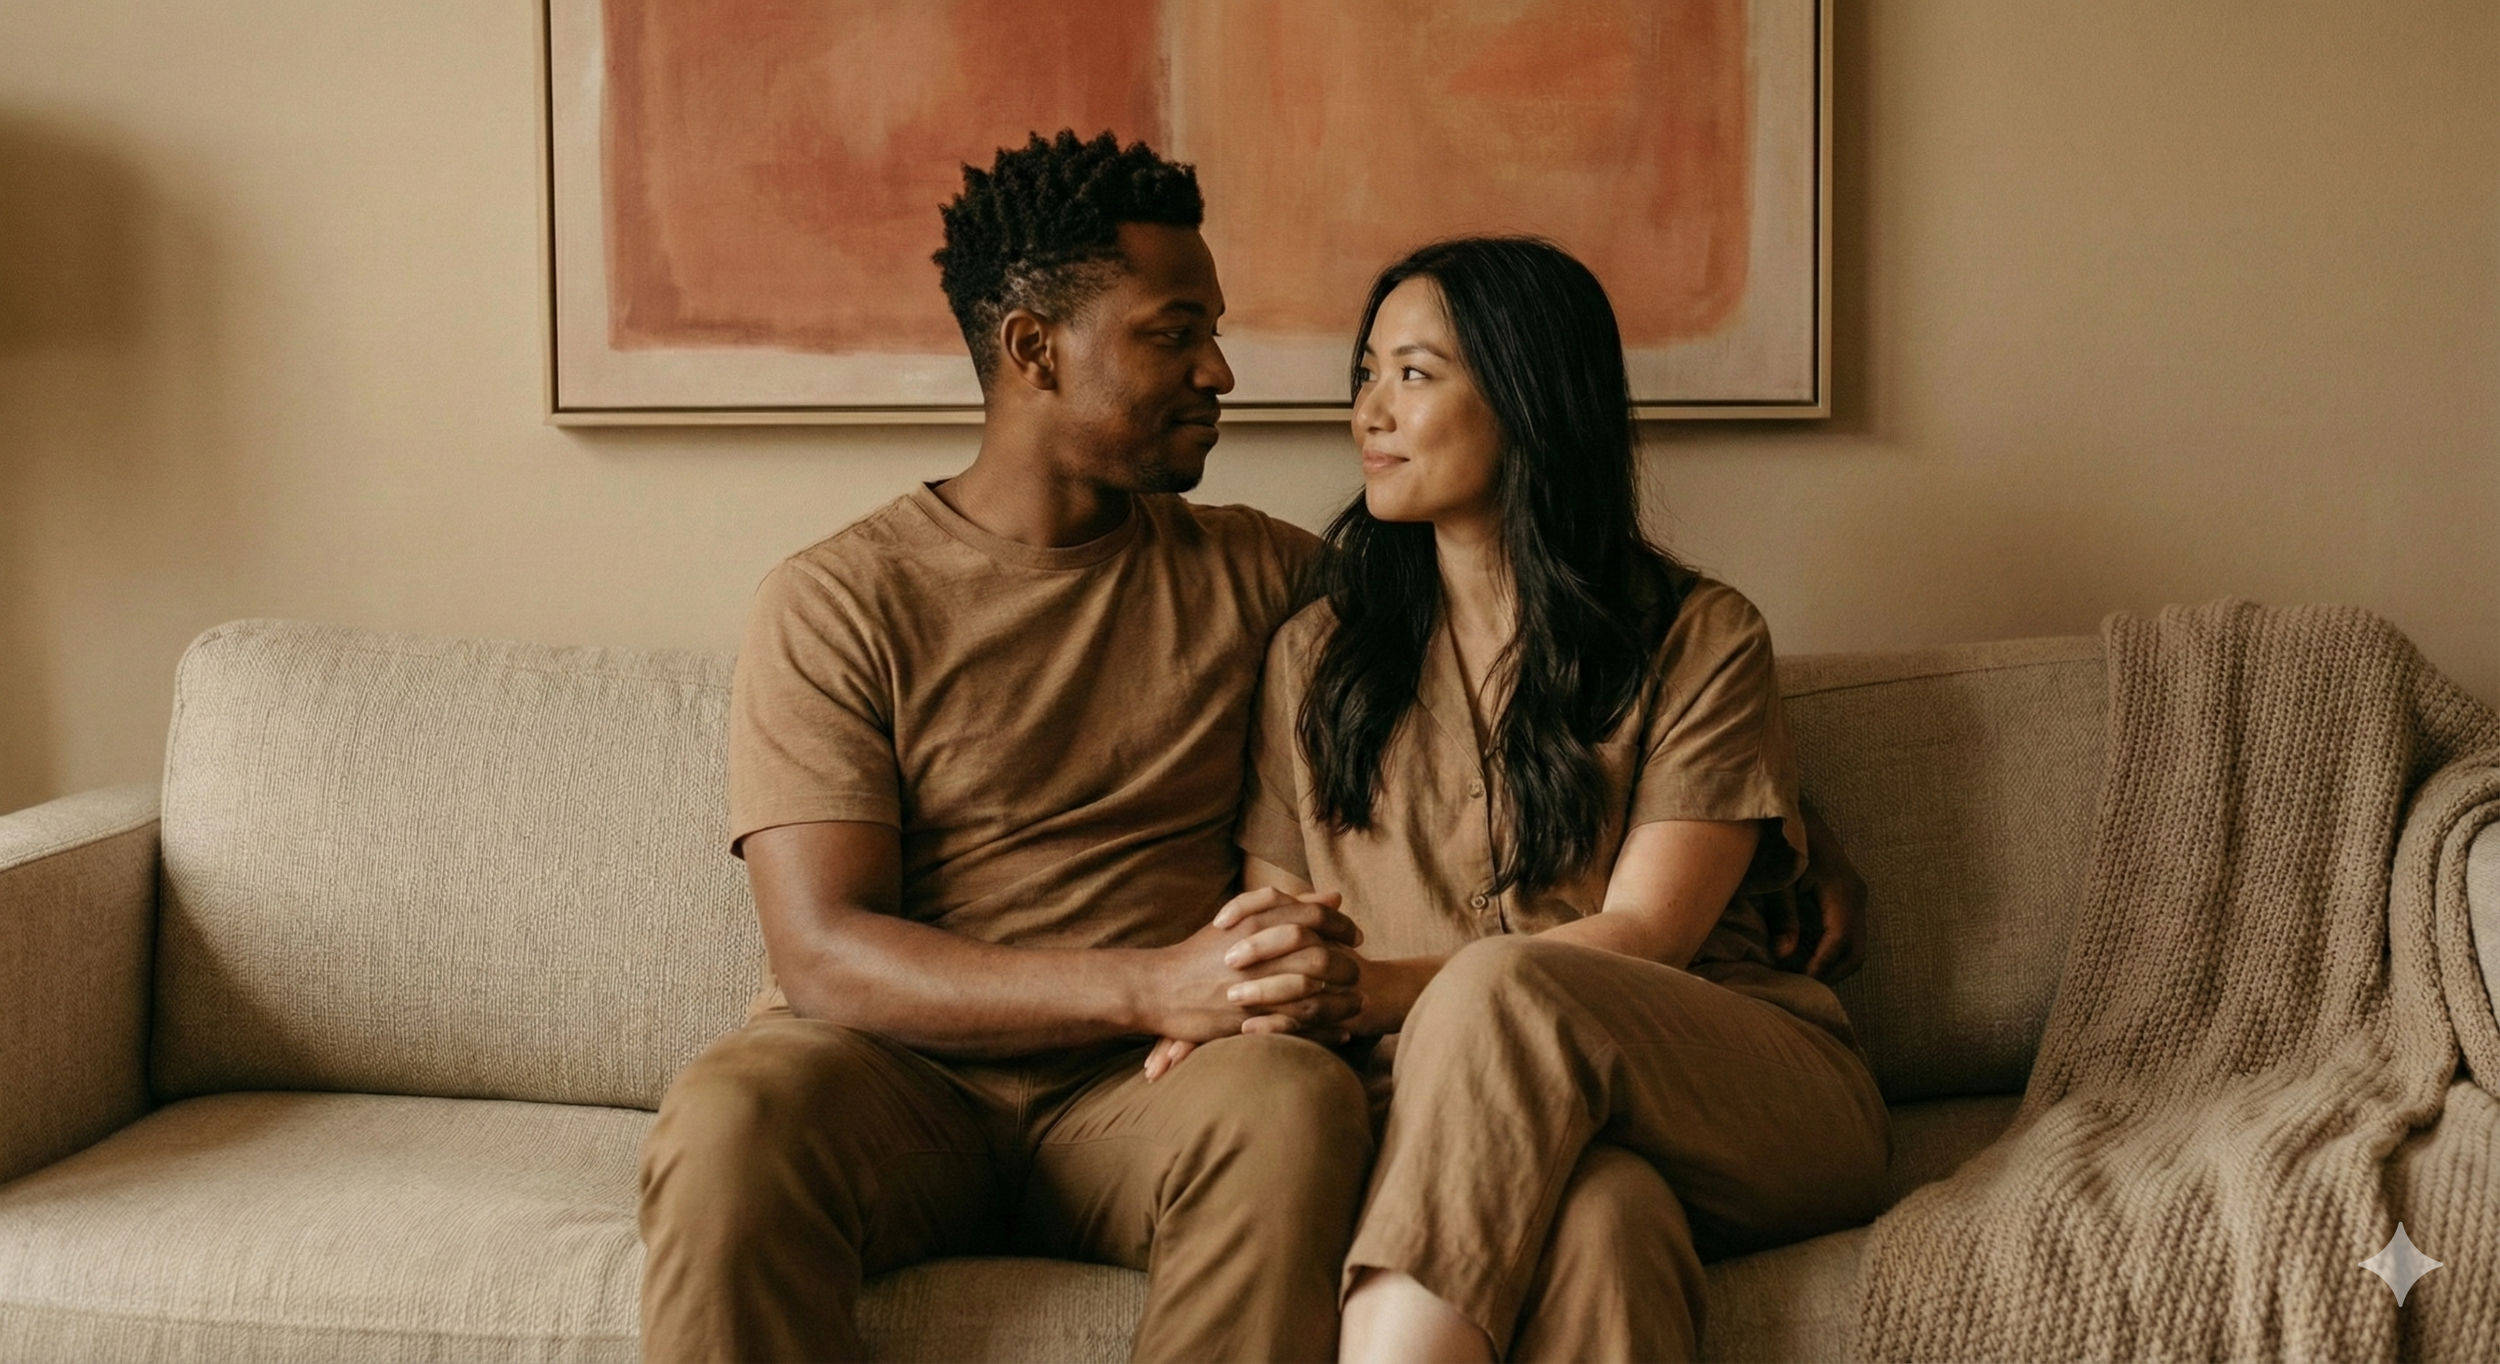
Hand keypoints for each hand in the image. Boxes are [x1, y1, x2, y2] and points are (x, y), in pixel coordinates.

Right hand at [1142, 887, 1364, 1052]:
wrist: (1158, 987)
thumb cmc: (1201, 953)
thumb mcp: (1241, 920)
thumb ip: (1289, 907)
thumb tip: (1334, 897)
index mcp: (1255, 920)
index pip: (1314, 917)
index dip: (1342, 926)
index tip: (1356, 936)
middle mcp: (1256, 950)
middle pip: (1320, 955)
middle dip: (1347, 965)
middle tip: (1359, 972)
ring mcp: (1253, 985)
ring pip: (1314, 993)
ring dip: (1342, 1000)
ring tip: (1358, 1004)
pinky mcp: (1248, 1017)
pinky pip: (1298, 1025)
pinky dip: (1325, 1029)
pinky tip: (1341, 1030)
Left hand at [1776, 803, 1867, 981]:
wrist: (1793, 811)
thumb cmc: (1782, 842)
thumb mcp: (1778, 879)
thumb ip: (1783, 917)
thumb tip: (1783, 955)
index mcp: (1841, 891)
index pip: (1839, 942)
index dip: (1820, 966)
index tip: (1797, 981)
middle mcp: (1856, 896)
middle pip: (1856, 952)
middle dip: (1830, 973)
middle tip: (1798, 985)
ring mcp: (1856, 897)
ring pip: (1855, 946)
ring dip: (1831, 964)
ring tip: (1799, 973)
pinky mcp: (1848, 897)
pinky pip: (1847, 934)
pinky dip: (1831, 951)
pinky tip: (1804, 956)